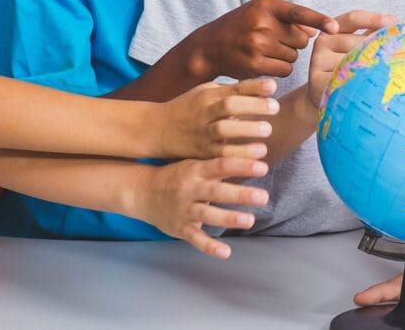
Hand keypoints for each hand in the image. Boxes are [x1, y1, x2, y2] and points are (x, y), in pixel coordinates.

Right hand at [134, 157, 269, 258]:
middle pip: (216, 191)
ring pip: (207, 215)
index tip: (263, 167)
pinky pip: (196, 239)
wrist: (142, 192)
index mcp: (195, 171)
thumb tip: (248, 152)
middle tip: (263, 196)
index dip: (242, 166)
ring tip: (249, 220)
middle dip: (240, 194)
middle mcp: (189, 189)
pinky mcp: (180, 228)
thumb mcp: (193, 164)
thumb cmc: (176, 176)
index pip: (221, 166)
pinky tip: (226, 252)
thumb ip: (218, 163)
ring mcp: (184, 209)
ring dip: (229, 218)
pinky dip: (210, 247)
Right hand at [159, 77, 280, 159]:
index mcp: (207, 95)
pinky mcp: (201, 152)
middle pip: (229, 106)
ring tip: (267, 132)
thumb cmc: (187, 108)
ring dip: (246, 131)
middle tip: (275, 108)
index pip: (233, 88)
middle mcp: (205, 112)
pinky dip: (238, 155)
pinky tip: (256, 157)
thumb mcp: (204, 92)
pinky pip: (220, 154)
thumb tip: (263, 86)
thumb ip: (230, 90)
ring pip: (224, 130)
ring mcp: (202, 133)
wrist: (157, 129)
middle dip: (253, 106)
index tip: (273, 87)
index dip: (253, 86)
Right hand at [188, 0, 338, 81]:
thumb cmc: (241, 27)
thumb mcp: (261, 13)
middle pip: (301, 40)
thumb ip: (289, 19)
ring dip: (286, 56)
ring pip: (294, 56)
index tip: (335, 28)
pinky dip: (280, 68)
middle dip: (294, 43)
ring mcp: (258, 44)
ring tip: (266, 50)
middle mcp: (262, 23)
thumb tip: (315, 32)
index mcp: (266, 5)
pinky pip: (285, 70)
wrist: (210, 46)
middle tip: (275, 40)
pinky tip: (266, 62)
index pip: (299, 13)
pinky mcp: (256, 64)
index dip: (319, 20)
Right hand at [308, 11, 395, 107]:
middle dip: (376, 51)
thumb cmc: (351, 69)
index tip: (392, 21)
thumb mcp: (360, 48)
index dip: (373, 18)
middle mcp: (322, 41)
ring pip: (352, 61)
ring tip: (377, 78)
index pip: (353, 18)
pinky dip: (357, 83)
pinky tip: (364, 87)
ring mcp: (318, 60)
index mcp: (334, 29)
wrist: (329, 95)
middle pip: (357, 41)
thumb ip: (373, 35)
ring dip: (368, 70)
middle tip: (392, 62)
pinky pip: (344, 79)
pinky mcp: (316, 79)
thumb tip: (396, 24)